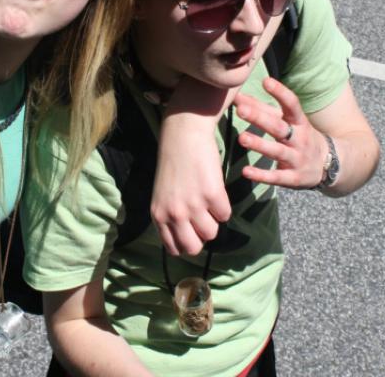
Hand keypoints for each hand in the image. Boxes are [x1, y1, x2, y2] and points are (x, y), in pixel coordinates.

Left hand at [152, 78, 232, 255]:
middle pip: (193, 248)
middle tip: (203, 218)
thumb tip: (190, 236)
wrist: (184, 135)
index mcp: (159, 215)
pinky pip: (225, 214)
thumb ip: (171, 216)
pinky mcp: (212, 195)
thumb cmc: (174, 162)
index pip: (174, 248)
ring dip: (213, 219)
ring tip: (208, 199)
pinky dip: (223, 205)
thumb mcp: (163, 194)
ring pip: (212, 232)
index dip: (186, 241)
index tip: (192, 230)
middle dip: (201, 236)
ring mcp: (193, 206)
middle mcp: (174, 214)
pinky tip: (215, 188)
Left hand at [235, 77, 327, 188]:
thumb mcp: (287, 121)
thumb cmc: (300, 137)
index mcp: (299, 122)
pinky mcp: (293, 178)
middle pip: (279, 127)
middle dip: (260, 118)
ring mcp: (297, 159)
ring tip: (241, 138)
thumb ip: (262, 109)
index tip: (266, 81)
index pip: (292, 104)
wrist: (330, 166)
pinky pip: (277, 177)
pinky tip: (245, 172)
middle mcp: (300, 139)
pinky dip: (262, 175)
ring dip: (259, 145)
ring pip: (277, 152)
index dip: (280, 93)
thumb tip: (237, 96)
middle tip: (240, 110)